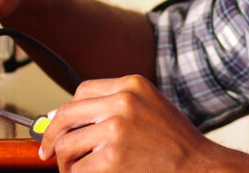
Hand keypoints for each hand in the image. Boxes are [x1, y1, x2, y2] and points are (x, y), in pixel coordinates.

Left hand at [39, 75, 240, 172]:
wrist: (201, 169)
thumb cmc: (177, 143)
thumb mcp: (151, 106)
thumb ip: (115, 104)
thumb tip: (62, 116)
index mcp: (131, 84)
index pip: (81, 91)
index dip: (65, 111)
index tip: (56, 125)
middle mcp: (122, 102)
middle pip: (66, 114)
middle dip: (52, 136)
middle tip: (47, 152)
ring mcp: (116, 131)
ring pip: (67, 145)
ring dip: (65, 162)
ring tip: (75, 170)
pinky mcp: (111, 160)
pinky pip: (78, 170)